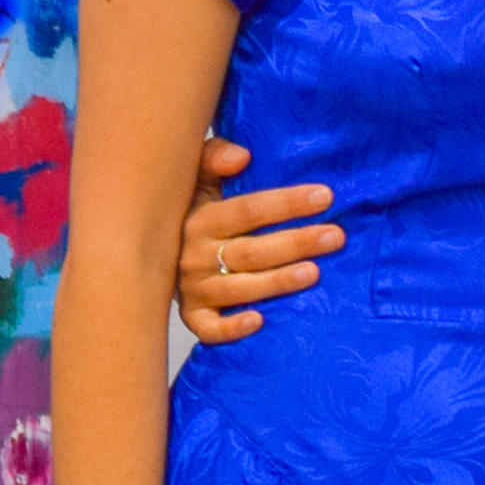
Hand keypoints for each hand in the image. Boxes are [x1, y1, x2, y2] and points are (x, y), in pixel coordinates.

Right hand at [171, 140, 343, 344]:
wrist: (149, 249)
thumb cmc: (189, 210)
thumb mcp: (195, 176)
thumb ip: (214, 157)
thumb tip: (242, 156)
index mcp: (200, 218)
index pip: (248, 210)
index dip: (286, 203)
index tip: (325, 197)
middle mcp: (195, 254)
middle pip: (252, 251)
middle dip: (296, 243)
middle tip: (335, 236)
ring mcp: (194, 287)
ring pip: (239, 288)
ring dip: (277, 282)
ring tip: (314, 273)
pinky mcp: (193, 315)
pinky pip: (209, 327)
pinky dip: (231, 327)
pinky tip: (259, 321)